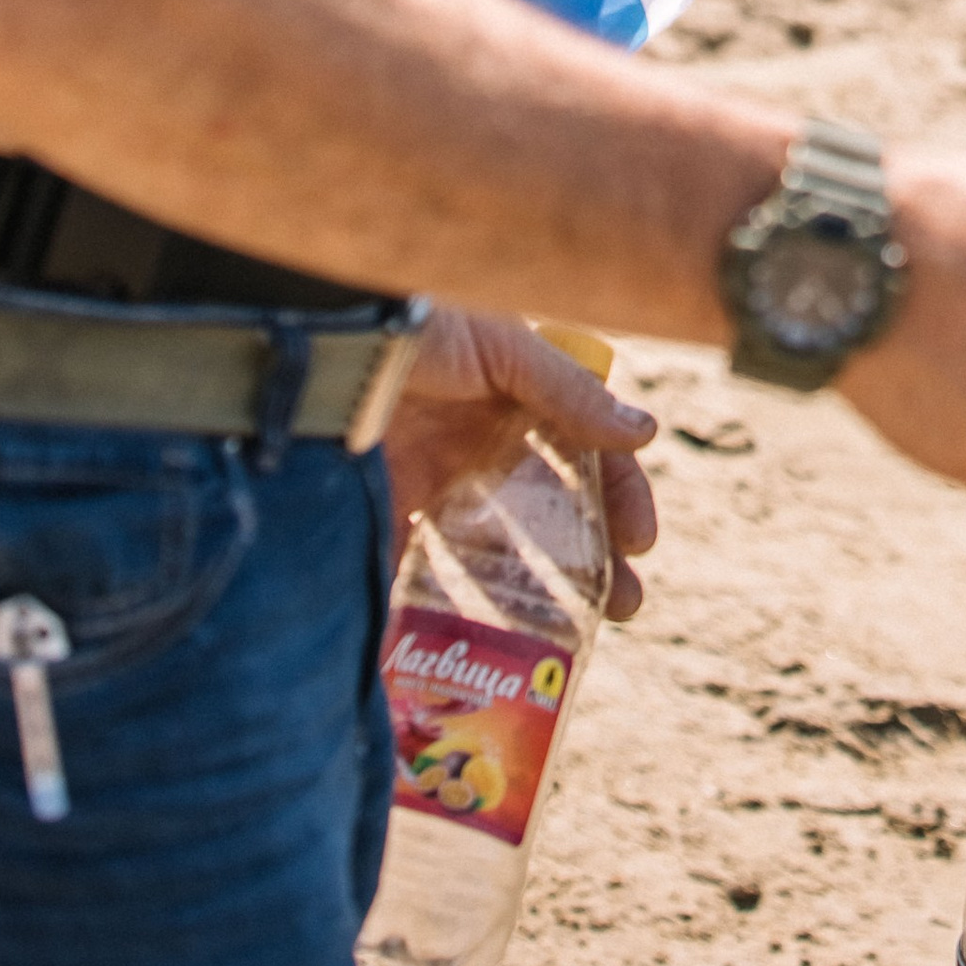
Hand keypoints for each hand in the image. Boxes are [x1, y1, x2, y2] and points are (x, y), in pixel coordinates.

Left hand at [384, 307, 661, 621]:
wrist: (321, 340)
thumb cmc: (417, 326)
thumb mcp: (501, 346)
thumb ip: (568, 391)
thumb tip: (645, 433)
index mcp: (518, 401)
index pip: (587, 452)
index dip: (620, 494)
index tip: (639, 542)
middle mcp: (482, 447)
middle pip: (552, 511)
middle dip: (595, 560)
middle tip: (624, 605)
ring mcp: (434, 486)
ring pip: (499, 551)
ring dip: (537, 593)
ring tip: (564, 636)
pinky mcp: (386, 518)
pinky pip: (424, 574)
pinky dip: (450, 608)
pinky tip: (475, 640)